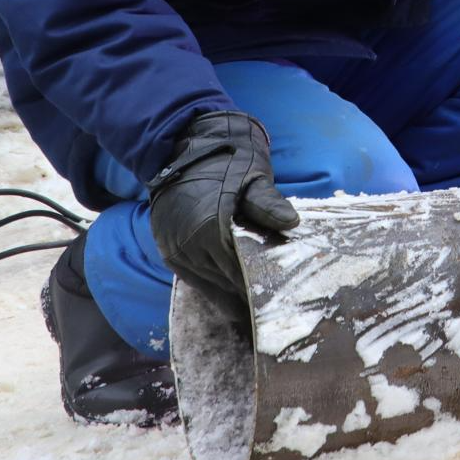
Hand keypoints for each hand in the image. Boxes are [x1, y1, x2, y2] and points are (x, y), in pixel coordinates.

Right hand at [148, 111, 298, 299]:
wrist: (184, 146)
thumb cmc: (227, 160)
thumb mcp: (253, 176)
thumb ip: (268, 203)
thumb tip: (292, 222)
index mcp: (210, 228)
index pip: (240, 273)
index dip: (260, 289)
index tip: (280, 304)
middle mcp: (187, 246)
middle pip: (224, 285)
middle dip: (248, 298)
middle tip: (274, 313)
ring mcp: (174, 251)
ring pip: (208, 287)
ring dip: (231, 297)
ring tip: (257, 311)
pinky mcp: (168, 251)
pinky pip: (193, 280)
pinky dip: (214, 288)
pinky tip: (233, 296)